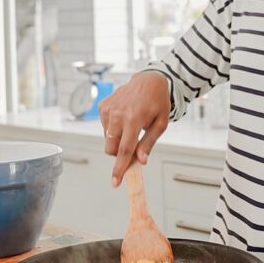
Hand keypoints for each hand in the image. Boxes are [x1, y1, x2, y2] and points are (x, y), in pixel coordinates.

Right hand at [99, 71, 170, 186]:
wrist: (148, 80)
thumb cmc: (157, 102)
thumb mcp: (160, 123)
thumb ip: (149, 142)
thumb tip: (141, 160)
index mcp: (134, 120)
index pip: (124, 150)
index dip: (120, 168)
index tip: (115, 182)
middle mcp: (118, 114)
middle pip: (111, 148)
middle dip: (119, 153)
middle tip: (132, 144)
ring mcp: (108, 109)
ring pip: (107, 139)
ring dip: (117, 139)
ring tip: (131, 125)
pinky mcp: (103, 106)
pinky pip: (105, 127)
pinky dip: (113, 128)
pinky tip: (124, 118)